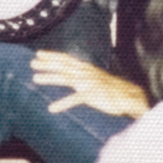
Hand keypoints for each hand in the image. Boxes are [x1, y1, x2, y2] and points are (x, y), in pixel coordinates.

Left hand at [31, 50, 149, 117]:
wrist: (130, 96)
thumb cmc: (112, 89)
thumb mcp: (96, 79)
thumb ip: (83, 76)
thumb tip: (71, 74)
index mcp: (86, 68)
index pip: (66, 59)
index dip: (52, 56)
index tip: (39, 54)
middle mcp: (86, 73)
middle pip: (63, 66)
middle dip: (47, 63)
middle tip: (32, 63)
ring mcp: (89, 83)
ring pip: (65, 78)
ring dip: (49, 77)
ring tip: (35, 78)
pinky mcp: (92, 95)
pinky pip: (75, 99)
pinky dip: (62, 103)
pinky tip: (52, 108)